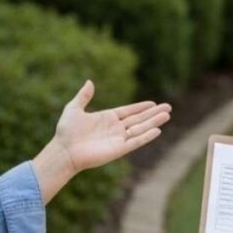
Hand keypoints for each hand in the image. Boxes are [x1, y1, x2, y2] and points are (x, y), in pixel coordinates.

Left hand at [32, 81, 170, 202]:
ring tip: (167, 115)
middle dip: (153, 113)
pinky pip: (135, 142)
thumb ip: (84, 96)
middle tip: (168, 107)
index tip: (153, 103)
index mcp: (107, 118)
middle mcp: (115, 128)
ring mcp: (118, 139)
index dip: (141, 107)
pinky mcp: (118, 149)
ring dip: (154, 122)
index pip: (129, 111)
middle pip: (139, 119)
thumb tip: (90, 82)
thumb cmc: (66, 131)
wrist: (64, 150)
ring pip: (140, 129)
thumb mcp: (74, 108)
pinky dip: (146, 136)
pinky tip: (157, 130)